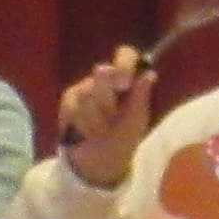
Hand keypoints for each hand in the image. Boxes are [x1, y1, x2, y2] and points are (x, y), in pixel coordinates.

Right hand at [56, 45, 157, 189]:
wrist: (100, 162)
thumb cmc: (123, 137)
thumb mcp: (137, 121)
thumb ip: (141, 98)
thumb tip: (150, 73)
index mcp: (126, 79)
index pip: (125, 55)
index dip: (124, 63)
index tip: (126, 82)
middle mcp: (105, 79)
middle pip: (103, 74)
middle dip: (109, 101)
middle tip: (112, 117)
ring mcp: (85, 87)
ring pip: (88, 94)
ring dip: (98, 120)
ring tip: (102, 131)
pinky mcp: (68, 101)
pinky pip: (74, 109)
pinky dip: (85, 126)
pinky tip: (87, 134)